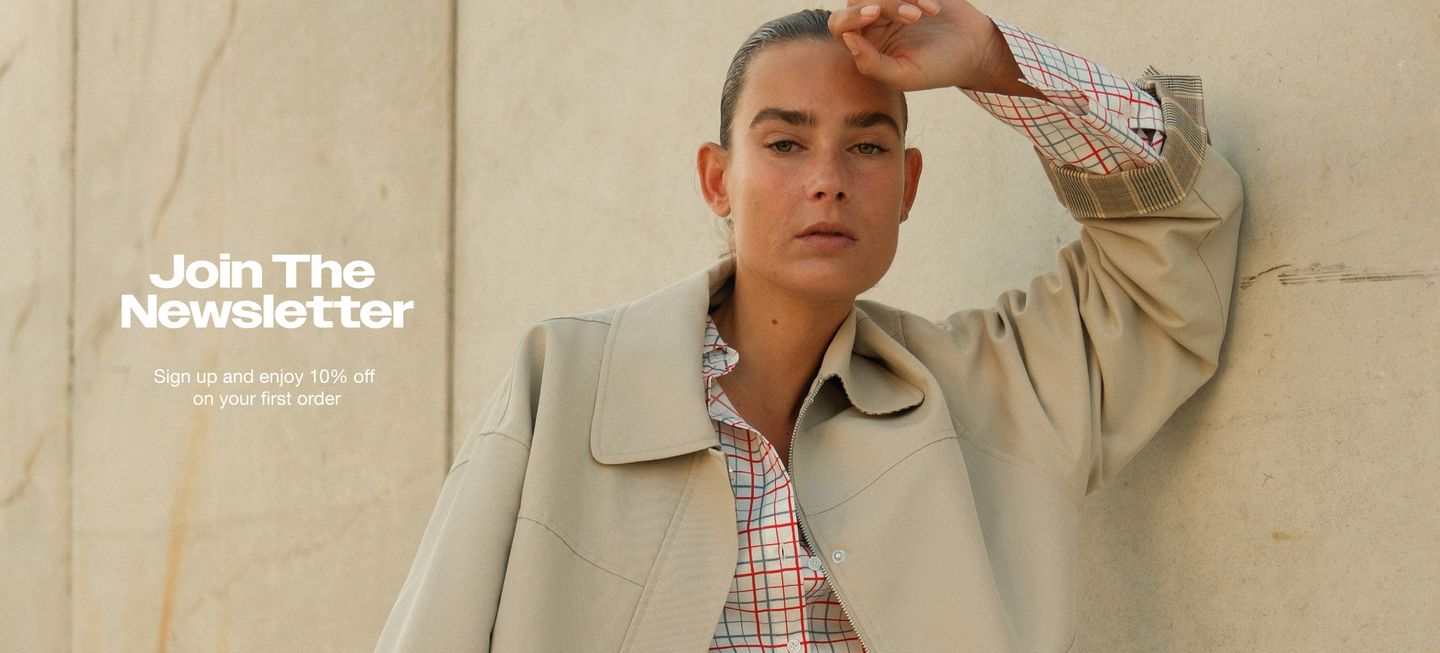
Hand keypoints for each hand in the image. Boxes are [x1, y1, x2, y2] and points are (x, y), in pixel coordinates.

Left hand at [827, 0, 1038, 96]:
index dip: (851, 16)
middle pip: (859, 1)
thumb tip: (848, 39)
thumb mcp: (904, 76)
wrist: (974, 50)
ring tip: (924, 13)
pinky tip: (933, 8)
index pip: (840, 26)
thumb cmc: (937, 69)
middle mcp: (873, 23)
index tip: (874, 13)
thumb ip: (871, 64)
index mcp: (865, 45)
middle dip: (884, 4)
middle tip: (910, 15)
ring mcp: (891, 5)